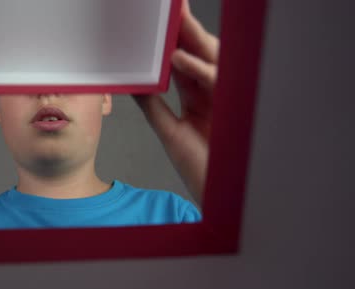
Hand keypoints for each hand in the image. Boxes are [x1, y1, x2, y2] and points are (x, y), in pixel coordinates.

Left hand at [133, 0, 217, 206]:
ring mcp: (224, 98)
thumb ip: (154, 106)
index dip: (171, 41)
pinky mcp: (232, 107)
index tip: (158, 24)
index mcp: (198, 97)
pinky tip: (177, 58)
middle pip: (198, 54)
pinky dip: (196, 68)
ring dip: (192, 39)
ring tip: (173, 21)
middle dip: (185, 30)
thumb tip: (134, 85)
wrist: (218, 192)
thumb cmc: (200, 167)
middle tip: (172, 9)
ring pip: (211, 60)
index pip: (183, 62)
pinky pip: (215, 80)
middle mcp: (212, 93)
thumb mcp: (170, 131)